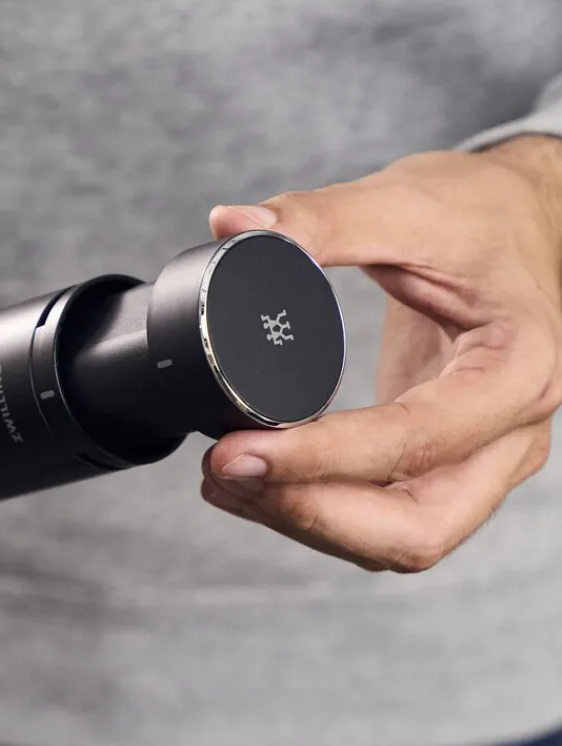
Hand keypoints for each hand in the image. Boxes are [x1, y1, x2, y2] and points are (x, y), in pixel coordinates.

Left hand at [200, 138, 561, 571]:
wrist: (521, 224)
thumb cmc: (480, 215)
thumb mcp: (408, 202)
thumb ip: (320, 219)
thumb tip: (229, 228)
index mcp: (518, 368)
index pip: (414, 441)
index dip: (319, 459)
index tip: (237, 449)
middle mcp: (513, 434)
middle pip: (417, 531)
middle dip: (312, 515)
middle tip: (224, 473)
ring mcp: (486, 463)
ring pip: (401, 542)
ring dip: (307, 524)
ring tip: (223, 479)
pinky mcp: (449, 471)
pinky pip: (386, 520)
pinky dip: (318, 512)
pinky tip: (256, 482)